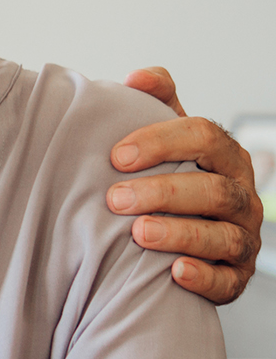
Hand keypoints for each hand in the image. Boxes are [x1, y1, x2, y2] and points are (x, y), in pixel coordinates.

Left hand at [110, 66, 261, 304]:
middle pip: (214, 189)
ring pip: (223, 235)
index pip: (205, 137)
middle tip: (115, 198)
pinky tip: (175, 272)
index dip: (163, 142)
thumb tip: (137, 78)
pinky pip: (228, 281)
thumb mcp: (167, 139)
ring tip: (138, 233)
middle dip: (164, 192)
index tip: (117, 155)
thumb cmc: (170, 178)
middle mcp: (241, 196)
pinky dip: (204, 276)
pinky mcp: (236, 277)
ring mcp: (242, 238)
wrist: (179, 236)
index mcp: (225, 158)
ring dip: (180, 233)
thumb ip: (157, 103)